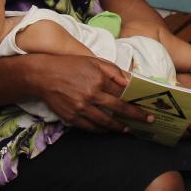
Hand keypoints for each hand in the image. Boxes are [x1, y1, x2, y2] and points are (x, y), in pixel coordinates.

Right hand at [26, 56, 149, 132]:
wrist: (44, 75)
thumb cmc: (70, 65)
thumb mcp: (93, 61)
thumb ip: (113, 71)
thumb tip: (129, 81)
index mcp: (98, 79)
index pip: (122, 93)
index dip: (135, 102)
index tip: (146, 108)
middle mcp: (91, 95)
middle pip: (118, 109)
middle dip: (134, 116)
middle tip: (147, 121)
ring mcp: (81, 108)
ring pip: (105, 122)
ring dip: (119, 127)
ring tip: (128, 129)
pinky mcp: (71, 117)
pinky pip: (90, 127)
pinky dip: (101, 130)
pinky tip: (108, 129)